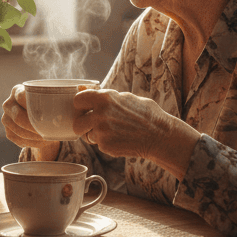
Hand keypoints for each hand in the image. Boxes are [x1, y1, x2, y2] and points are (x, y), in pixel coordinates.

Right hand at [1, 84, 60, 161]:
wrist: (39, 117)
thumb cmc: (48, 104)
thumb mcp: (52, 95)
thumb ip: (61, 94)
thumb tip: (81, 91)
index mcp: (17, 91)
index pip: (21, 97)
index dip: (33, 104)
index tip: (48, 111)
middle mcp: (8, 104)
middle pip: (19, 117)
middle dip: (35, 125)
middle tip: (50, 129)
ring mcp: (6, 119)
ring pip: (19, 131)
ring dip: (35, 136)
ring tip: (49, 136)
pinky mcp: (8, 133)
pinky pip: (19, 140)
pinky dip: (33, 143)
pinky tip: (43, 141)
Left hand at [72, 87, 199, 178]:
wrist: (160, 135)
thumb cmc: (145, 114)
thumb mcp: (125, 97)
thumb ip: (103, 96)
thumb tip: (83, 90)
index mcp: (104, 98)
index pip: (77, 100)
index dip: (80, 106)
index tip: (85, 110)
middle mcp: (100, 114)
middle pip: (77, 123)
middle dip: (84, 125)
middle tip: (94, 125)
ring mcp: (102, 132)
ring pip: (87, 135)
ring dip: (95, 135)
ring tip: (113, 132)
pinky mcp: (106, 146)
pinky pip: (99, 144)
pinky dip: (106, 143)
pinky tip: (120, 139)